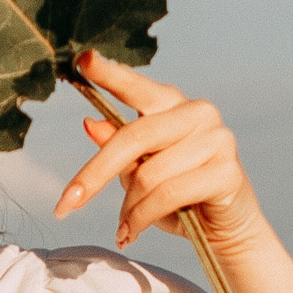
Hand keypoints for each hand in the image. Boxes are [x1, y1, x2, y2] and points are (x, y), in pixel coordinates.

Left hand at [51, 51, 270, 252]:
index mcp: (173, 104)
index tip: (81, 61)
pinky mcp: (227, 171)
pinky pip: (168, 194)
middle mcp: (198, 113)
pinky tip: (132, 232)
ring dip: (128, 208)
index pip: (137, 86)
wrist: (223, 231)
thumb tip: (90, 124)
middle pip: (134, 136)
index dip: (109, 73)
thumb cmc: (178, 197)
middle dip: (95, 174)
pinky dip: (142, 218)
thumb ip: (118, 147)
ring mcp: (217, 139)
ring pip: (149, 174)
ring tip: (123, 226)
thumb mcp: (140, 171)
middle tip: (65, 204)